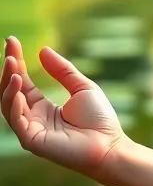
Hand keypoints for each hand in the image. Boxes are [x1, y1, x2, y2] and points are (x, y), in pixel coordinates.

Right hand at [1, 35, 128, 180]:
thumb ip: (62, 70)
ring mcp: (30, 129)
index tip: (11, 41)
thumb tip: (42, 49)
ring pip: (9, 105)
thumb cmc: (99, 119)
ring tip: (13, 66)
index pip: (22, 81)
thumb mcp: (81, 87)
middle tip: (9, 48)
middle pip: (12, 91)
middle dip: (9, 69)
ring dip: (9, 85)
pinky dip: (14, 105)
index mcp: (42, 106)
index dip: (17, 62)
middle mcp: (32, 117)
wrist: (109, 145)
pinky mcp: (32, 141)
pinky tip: (19, 89)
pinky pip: (17, 121)